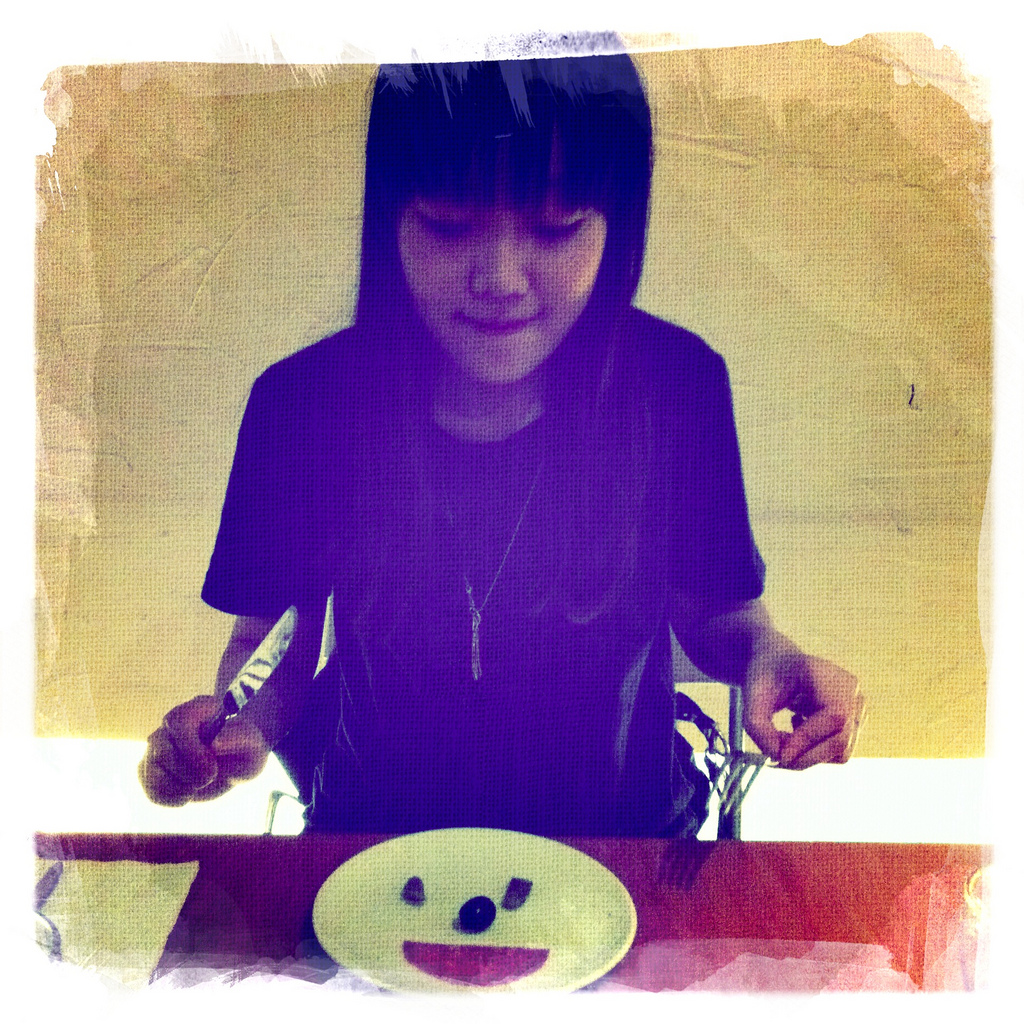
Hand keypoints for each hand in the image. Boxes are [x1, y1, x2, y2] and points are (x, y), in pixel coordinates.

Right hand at [139, 695, 269, 805]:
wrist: (235, 764)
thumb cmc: (245, 751)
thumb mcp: (254, 746)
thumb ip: (240, 739)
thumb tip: (215, 743)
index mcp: (199, 708)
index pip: (178, 721)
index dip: (189, 747)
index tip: (211, 768)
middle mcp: (173, 724)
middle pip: (162, 748)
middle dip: (188, 772)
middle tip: (210, 777)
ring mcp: (159, 746)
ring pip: (151, 768)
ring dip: (178, 786)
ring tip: (199, 785)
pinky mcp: (151, 768)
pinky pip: (149, 786)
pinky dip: (169, 798)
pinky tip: (187, 794)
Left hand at [743, 647, 863, 769]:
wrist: (779, 664)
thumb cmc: (768, 676)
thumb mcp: (752, 696)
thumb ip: (758, 727)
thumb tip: (778, 756)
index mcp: (827, 674)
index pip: (833, 716)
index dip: (809, 740)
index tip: (780, 755)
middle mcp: (851, 691)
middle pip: (841, 741)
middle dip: (806, 756)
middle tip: (777, 757)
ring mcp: (858, 708)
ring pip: (841, 752)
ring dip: (809, 755)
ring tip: (787, 733)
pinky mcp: (855, 722)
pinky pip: (839, 752)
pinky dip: (815, 751)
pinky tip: (800, 729)